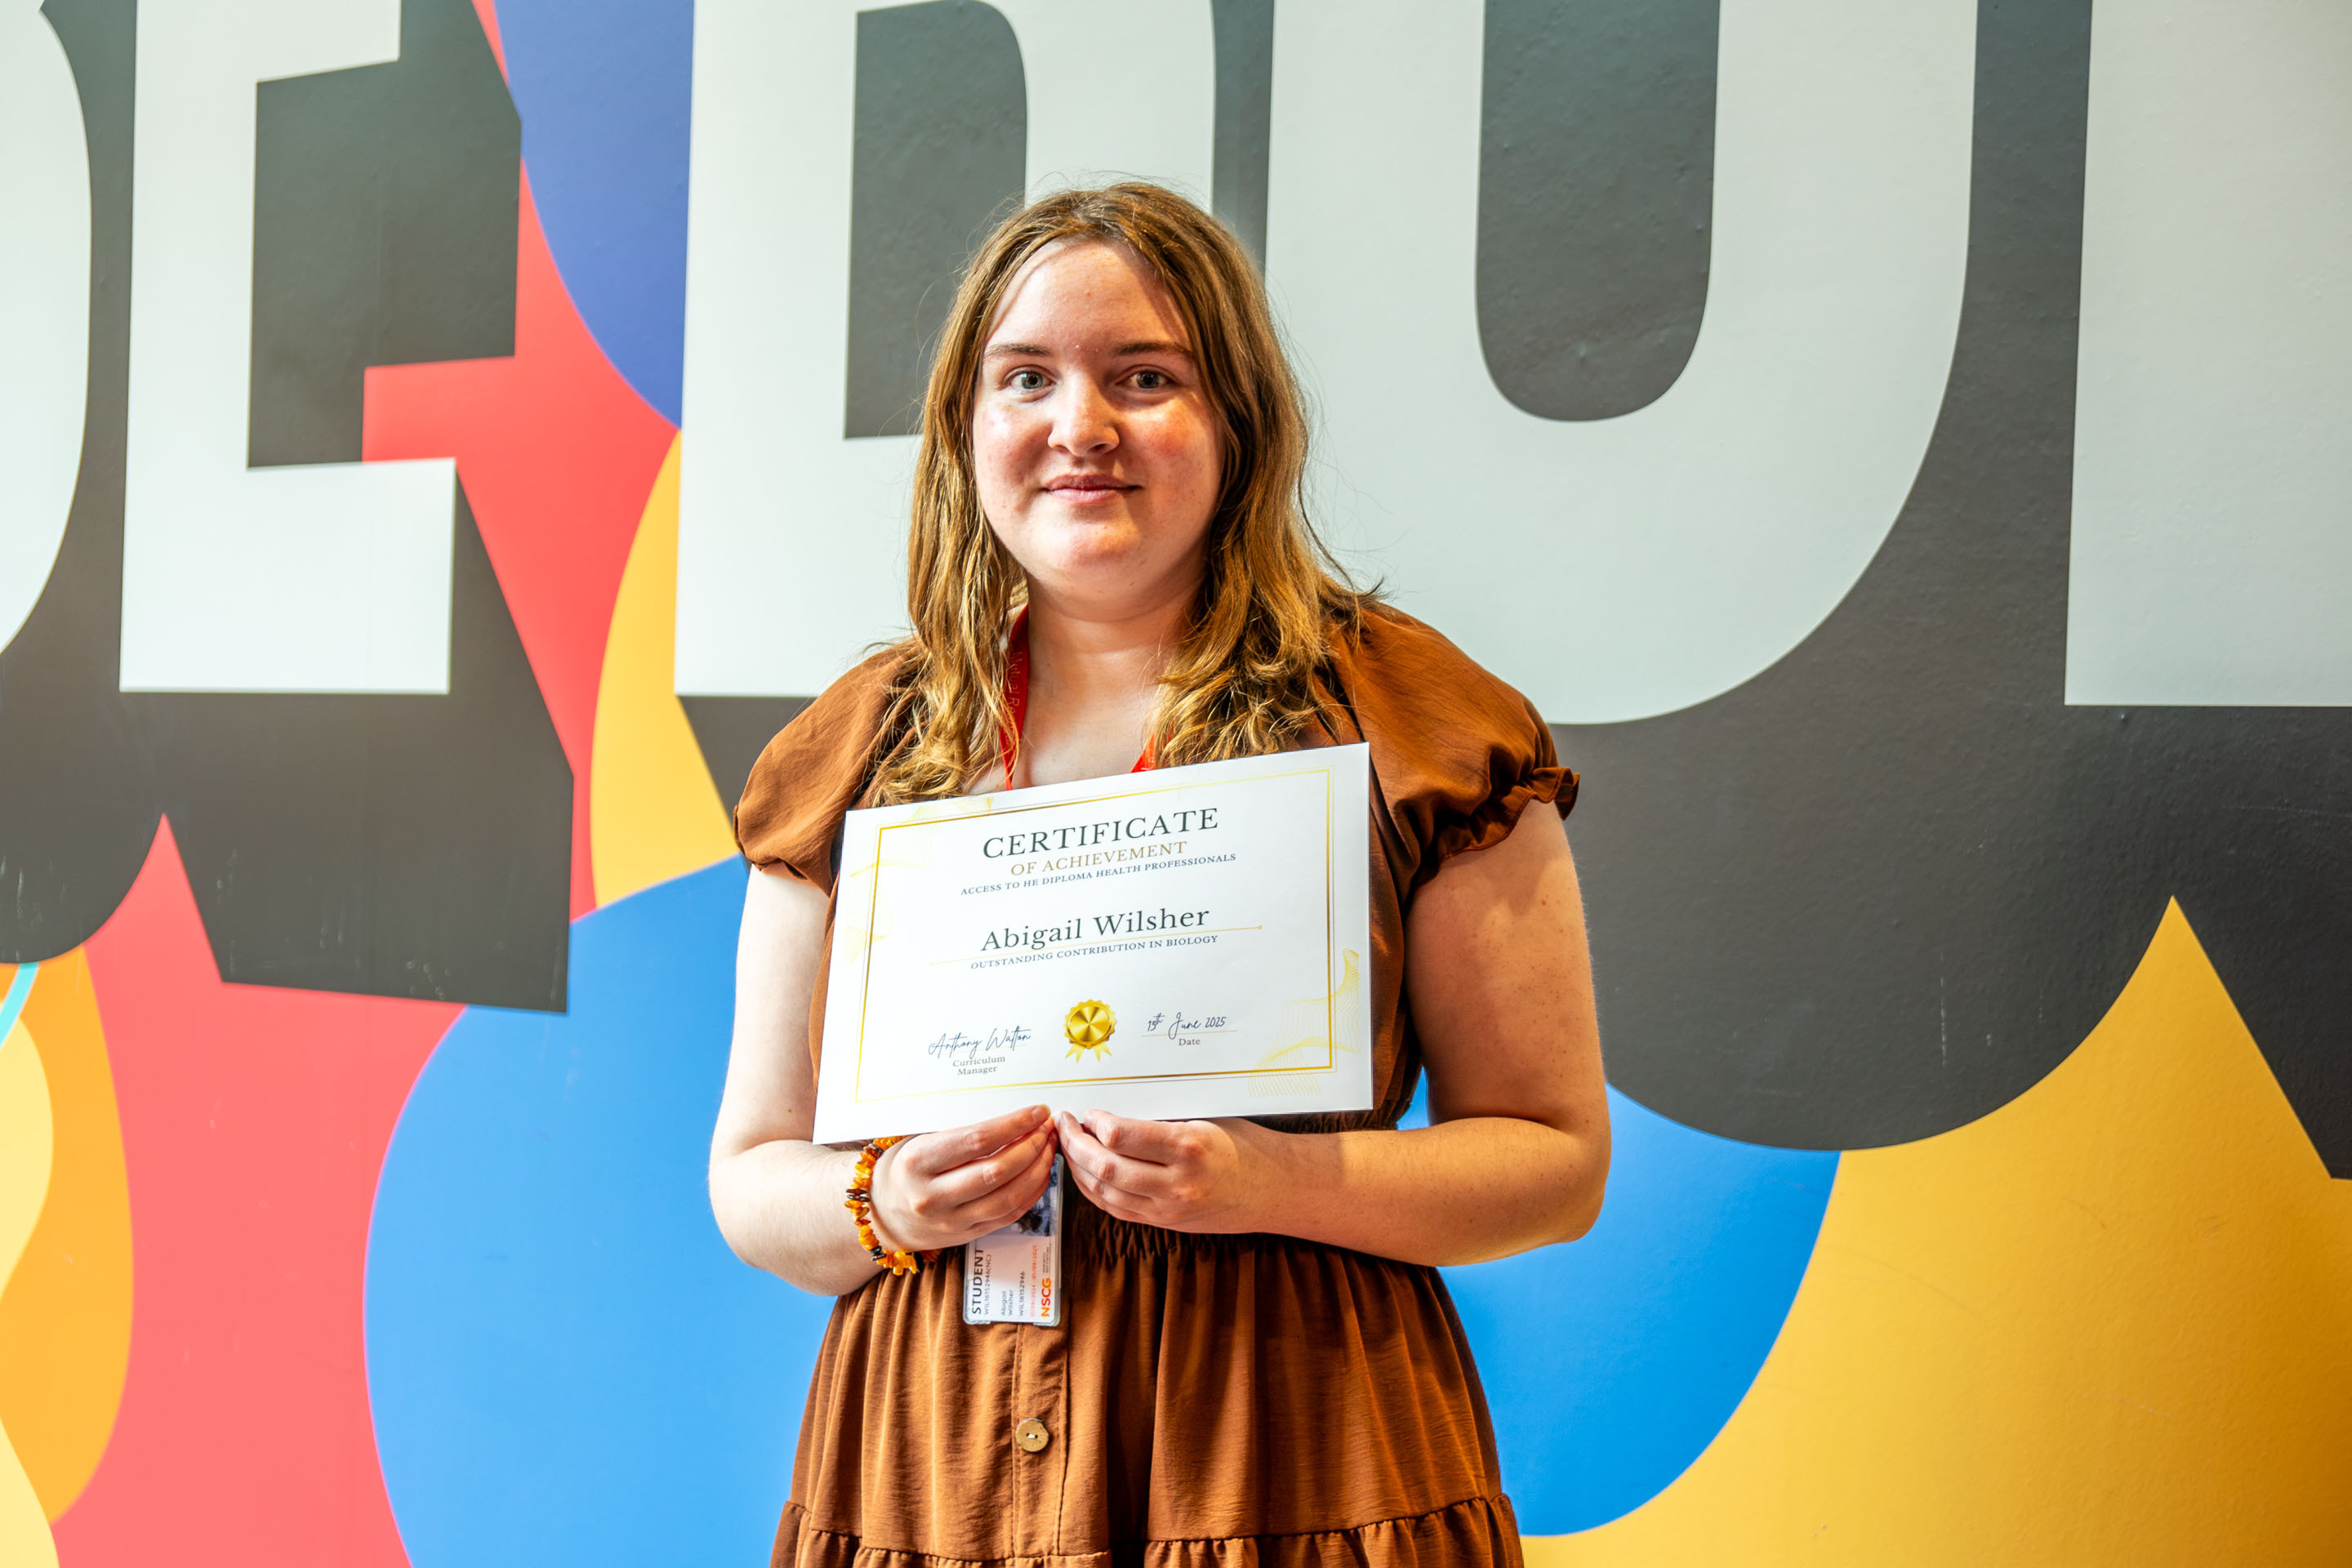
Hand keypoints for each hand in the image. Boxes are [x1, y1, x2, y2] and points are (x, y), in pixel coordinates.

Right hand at [868, 1105, 1057, 1252]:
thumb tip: (1013, 1115)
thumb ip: (960, 1132)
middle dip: (1031, 1146)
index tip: (1037, 1112)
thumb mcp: (920, 1140)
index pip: (977, 1140)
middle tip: (1048, 1129)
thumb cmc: (907, 1165)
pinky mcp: (965, 1236)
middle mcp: (933, 1195)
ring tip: (1049, 1148)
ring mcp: (950, 1220)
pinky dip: (1032, 1193)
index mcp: (919, 1162)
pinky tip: (1041, 1174)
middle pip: (996, 1171)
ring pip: (1008, 1197)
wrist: (882, 1211)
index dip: (1014, 1125)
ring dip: (1037, 1170)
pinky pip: (1008, 1215)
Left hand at [1055, 1110, 1274, 1232]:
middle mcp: (1176, 1182)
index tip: (1088, 1111)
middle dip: (1075, 1144)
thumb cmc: (1244, 1147)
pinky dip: (1094, 1191)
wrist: (1274, 1189)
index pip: (1121, 1135)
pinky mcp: (1166, 1222)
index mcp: (1188, 1147)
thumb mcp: (1206, 1120)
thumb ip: (1161, 1121)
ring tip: (1069, 1147)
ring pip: (1104, 1192)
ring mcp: (1169, 1208)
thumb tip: (1111, 1113)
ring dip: (1078, 1169)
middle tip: (1064, 1125)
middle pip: (1105, 1167)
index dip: (1094, 1122)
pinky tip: (1085, 1173)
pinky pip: (1117, 1209)